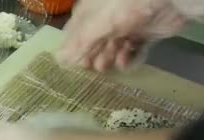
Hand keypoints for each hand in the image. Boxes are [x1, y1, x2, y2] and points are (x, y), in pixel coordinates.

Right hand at [57, 0, 186, 71]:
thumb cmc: (125, 5)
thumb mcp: (98, 23)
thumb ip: (80, 42)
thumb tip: (59, 60)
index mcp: (90, 10)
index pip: (75, 32)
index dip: (73, 49)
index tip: (73, 66)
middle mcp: (106, 17)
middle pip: (94, 42)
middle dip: (91, 56)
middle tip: (91, 70)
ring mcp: (126, 24)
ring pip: (111, 46)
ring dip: (107, 58)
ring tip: (107, 67)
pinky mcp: (144, 32)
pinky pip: (131, 48)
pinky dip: (126, 57)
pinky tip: (123, 63)